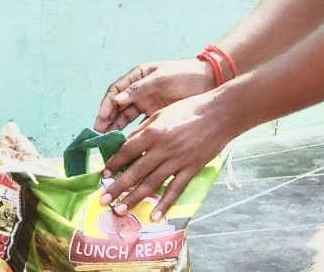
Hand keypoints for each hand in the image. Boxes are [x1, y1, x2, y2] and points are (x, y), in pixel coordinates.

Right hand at [94, 59, 215, 132]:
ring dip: (116, 129)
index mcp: (137, 77)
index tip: (101, 119)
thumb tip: (116, 100)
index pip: (115, 91)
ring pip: (126, 118)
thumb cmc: (184, 75)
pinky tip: (127, 146)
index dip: (106, 106)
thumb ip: (139, 89)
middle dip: (107, 120)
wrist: (209, 82)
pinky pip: (140, 126)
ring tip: (109, 142)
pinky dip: (132, 135)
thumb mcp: (161, 79)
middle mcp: (138, 91)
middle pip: (118, 107)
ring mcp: (147, 104)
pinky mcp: (156, 116)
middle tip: (100, 135)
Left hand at [98, 90, 238, 220]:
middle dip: (117, 188)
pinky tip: (155, 216)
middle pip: (135, 172)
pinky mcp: (191, 169)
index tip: (104, 175)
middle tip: (103, 200)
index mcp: (153, 132)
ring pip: (151, 184)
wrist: (219, 114)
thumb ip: (144, 129)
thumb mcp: (161, 113)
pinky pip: (175, 190)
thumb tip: (127, 142)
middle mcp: (162, 149)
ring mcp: (177, 161)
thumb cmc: (189, 108)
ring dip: (134, 199)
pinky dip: (165, 204)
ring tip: (120, 210)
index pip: (127, 151)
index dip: (113, 164)